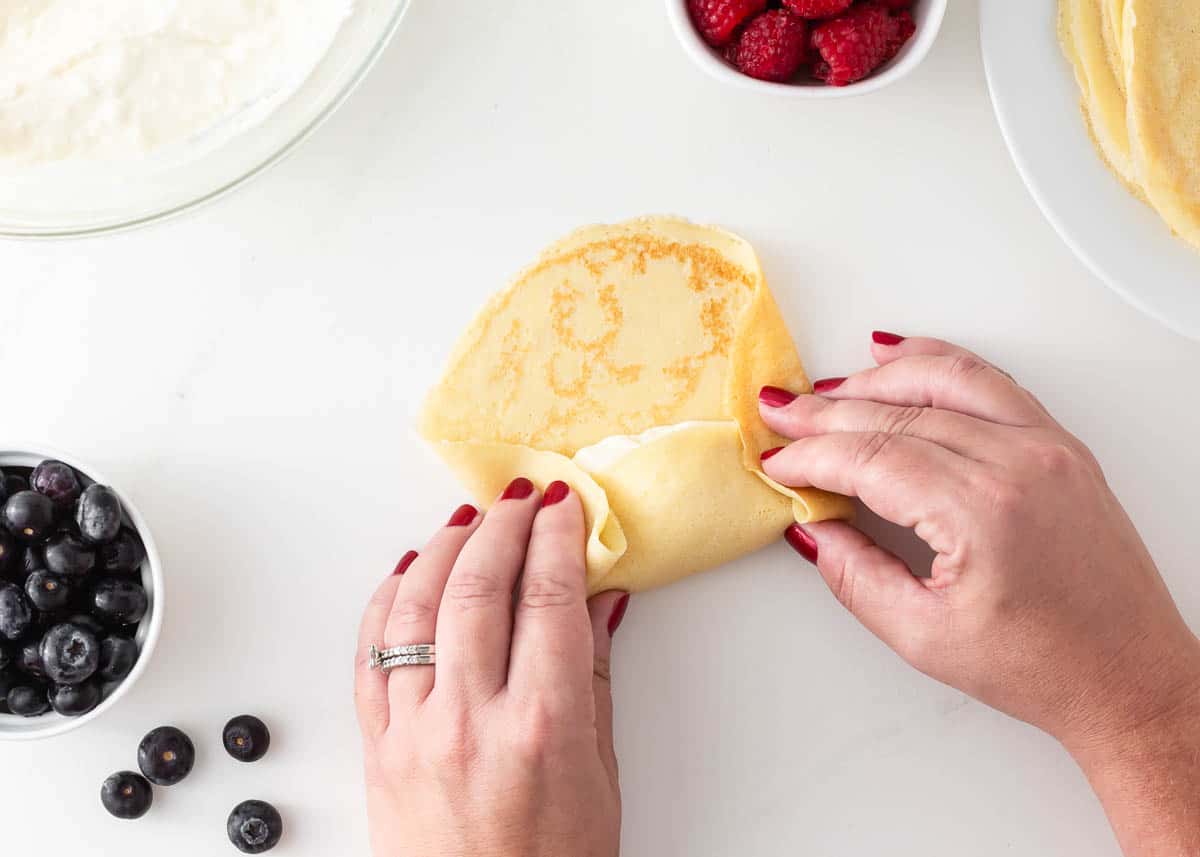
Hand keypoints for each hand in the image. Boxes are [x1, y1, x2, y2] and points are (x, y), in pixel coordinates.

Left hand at [354, 480, 627, 856]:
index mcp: (541, 728)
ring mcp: (415, 733)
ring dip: (442, 551)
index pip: (548, 599)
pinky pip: (370, 655)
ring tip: (467, 521)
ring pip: (417, 610)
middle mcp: (470, 722)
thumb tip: (599, 603)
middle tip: (521, 499)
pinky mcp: (379, 748)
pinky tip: (407, 572)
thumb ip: (593, 679)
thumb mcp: (599, 776)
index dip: (557, 539)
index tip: (564, 507)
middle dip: (502, 528)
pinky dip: (386, 603)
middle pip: (479, 590)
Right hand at [758, 333, 1199, 748]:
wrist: (1130, 676)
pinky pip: (991, 382)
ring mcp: (1048, 447)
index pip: (872, 458)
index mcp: (982, 513)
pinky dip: (940, 362)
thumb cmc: (1043, 667)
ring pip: (945, 381)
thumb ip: (856, 578)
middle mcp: (1019, 464)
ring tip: (826, 389)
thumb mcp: (924, 638)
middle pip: (899, 415)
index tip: (778, 462)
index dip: (813, 456)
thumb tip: (812, 530)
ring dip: (877, 380)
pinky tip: (901, 357)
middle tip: (781, 414)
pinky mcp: (1062, 446)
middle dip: (828, 413)